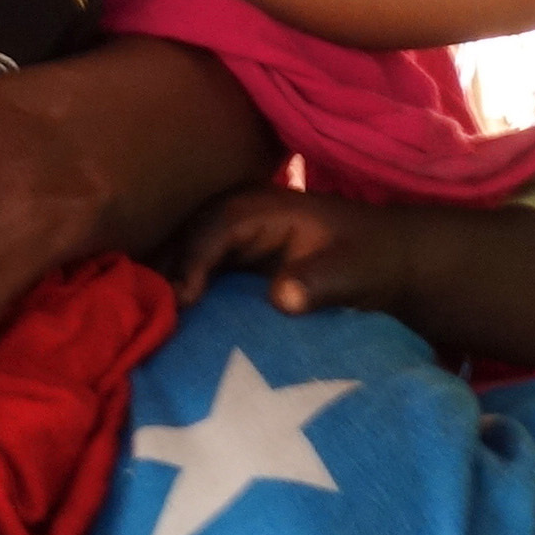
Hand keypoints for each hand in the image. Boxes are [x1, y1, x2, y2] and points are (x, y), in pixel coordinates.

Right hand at [168, 183, 413, 313]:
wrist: (389, 262)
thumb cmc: (374, 261)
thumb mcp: (356, 271)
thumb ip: (321, 282)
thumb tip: (281, 297)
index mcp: (268, 208)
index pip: (217, 227)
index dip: (195, 259)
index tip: (183, 299)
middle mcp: (240, 216)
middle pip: (187, 237)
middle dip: (163, 271)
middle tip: (145, 317)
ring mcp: (232, 239)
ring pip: (183, 254)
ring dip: (164, 283)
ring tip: (145, 323)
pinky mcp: (232, 263)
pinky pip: (194, 273)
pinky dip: (178, 294)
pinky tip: (163, 325)